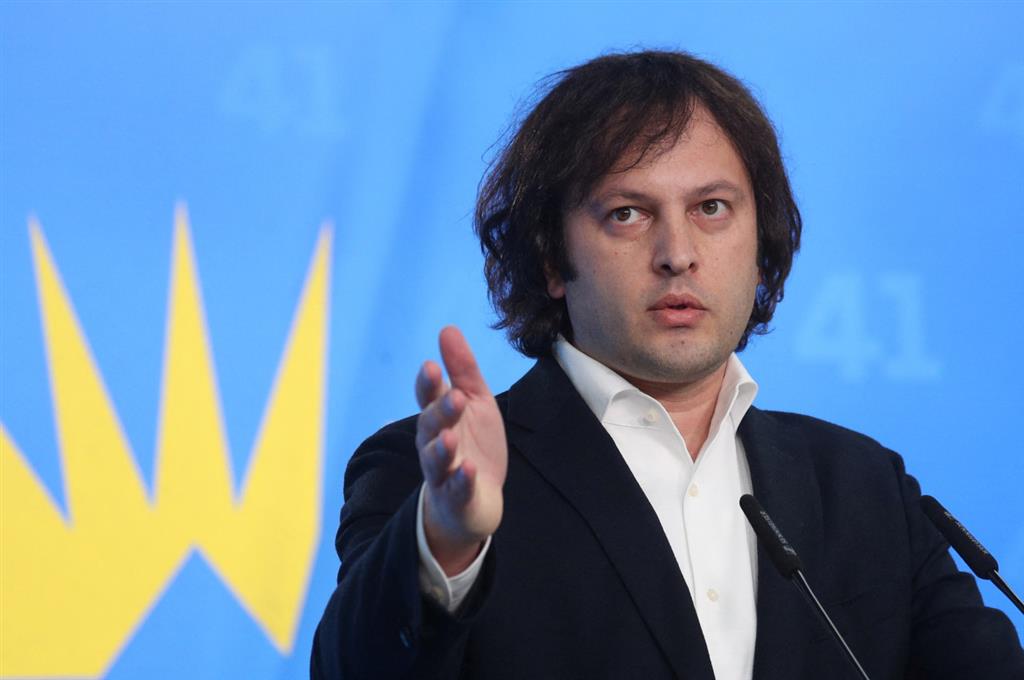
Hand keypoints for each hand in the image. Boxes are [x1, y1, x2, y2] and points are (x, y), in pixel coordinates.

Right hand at [415, 326, 507, 575]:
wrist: (475, 500)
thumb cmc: (473, 444)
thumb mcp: (474, 402)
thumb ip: (462, 369)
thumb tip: (447, 328)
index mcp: (439, 417)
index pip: (428, 398)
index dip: (428, 384)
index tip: (430, 367)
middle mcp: (434, 443)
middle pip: (431, 426)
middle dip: (440, 412)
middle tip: (454, 397)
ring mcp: (443, 472)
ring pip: (436, 460)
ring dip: (442, 449)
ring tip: (450, 438)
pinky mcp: (457, 498)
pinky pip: (457, 490)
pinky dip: (461, 481)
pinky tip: (469, 472)